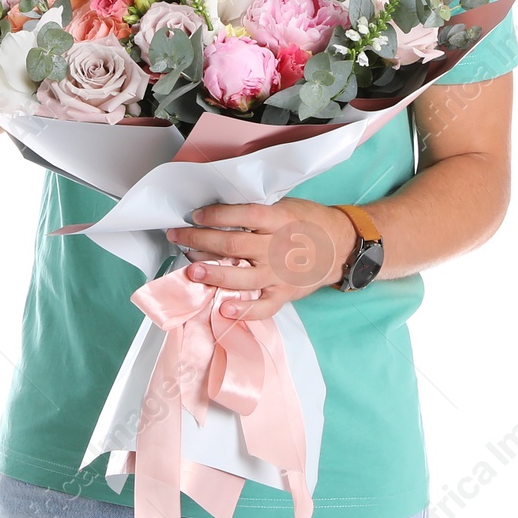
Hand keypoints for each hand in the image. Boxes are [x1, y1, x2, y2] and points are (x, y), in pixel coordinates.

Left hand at [164, 198, 357, 320]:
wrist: (341, 247)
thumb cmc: (307, 222)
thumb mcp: (286, 206)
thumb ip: (258, 211)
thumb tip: (218, 211)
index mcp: (279, 219)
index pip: (244, 214)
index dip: (217, 215)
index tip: (195, 215)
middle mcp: (278, 247)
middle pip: (234, 244)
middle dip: (200, 239)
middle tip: (177, 236)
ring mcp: (281, 273)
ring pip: (243, 276)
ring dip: (214, 274)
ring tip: (191, 270)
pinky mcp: (284, 294)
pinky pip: (263, 306)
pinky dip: (244, 310)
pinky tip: (224, 309)